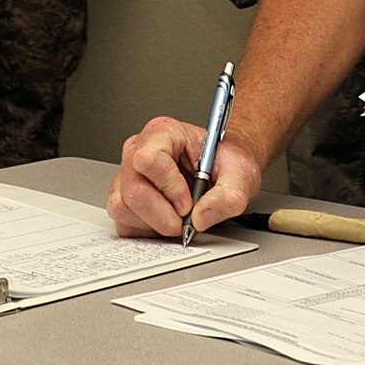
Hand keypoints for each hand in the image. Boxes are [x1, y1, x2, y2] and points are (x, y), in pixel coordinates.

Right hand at [108, 116, 263, 238]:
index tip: (188, 203)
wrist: (224, 168)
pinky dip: (145, 231)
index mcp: (164, 133)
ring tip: (177, 218)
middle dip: (162, 214)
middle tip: (185, 219)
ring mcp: (128, 175)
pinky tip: (165, 221)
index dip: (169, 187)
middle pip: (133, 190)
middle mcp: (139, 151)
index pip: (148, 159)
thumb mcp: (241, 174)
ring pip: (122, 208)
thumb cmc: (226, 162)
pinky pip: (123, 223)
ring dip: (153, 224)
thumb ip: (229, 196)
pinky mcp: (123, 198)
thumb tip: (202, 217)